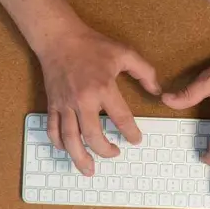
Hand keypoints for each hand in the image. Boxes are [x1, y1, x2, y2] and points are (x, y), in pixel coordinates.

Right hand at [38, 26, 159, 174]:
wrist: (58, 38)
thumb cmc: (91, 44)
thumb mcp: (123, 53)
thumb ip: (144, 71)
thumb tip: (157, 90)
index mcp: (103, 88)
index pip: (121, 118)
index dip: (131, 133)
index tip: (136, 140)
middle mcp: (83, 101)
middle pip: (93, 136)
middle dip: (105, 151)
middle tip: (114, 154)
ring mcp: (65, 105)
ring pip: (70, 139)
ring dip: (80, 157)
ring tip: (89, 170)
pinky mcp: (52, 105)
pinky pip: (53, 129)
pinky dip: (59, 143)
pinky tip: (67, 150)